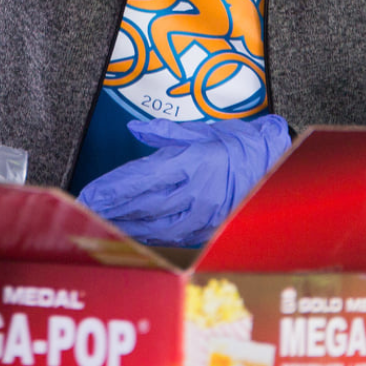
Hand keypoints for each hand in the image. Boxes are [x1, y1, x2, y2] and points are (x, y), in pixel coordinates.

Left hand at [77, 114, 290, 247]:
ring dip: (128, 225)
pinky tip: (136, 234)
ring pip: (158, 225)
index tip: (91, 191)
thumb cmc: (238, 144)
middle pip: (144, 204)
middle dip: (113, 208)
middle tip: (88, 210)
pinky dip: (153, 236)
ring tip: (105, 223)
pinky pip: (176, 236)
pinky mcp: (211, 227)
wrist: (277, 164)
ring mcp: (204, 213)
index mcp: (191, 161)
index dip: (113, 187)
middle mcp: (196, 190)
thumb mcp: (201, 129)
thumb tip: (135, 128)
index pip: (141, 178)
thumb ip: (164, 131)